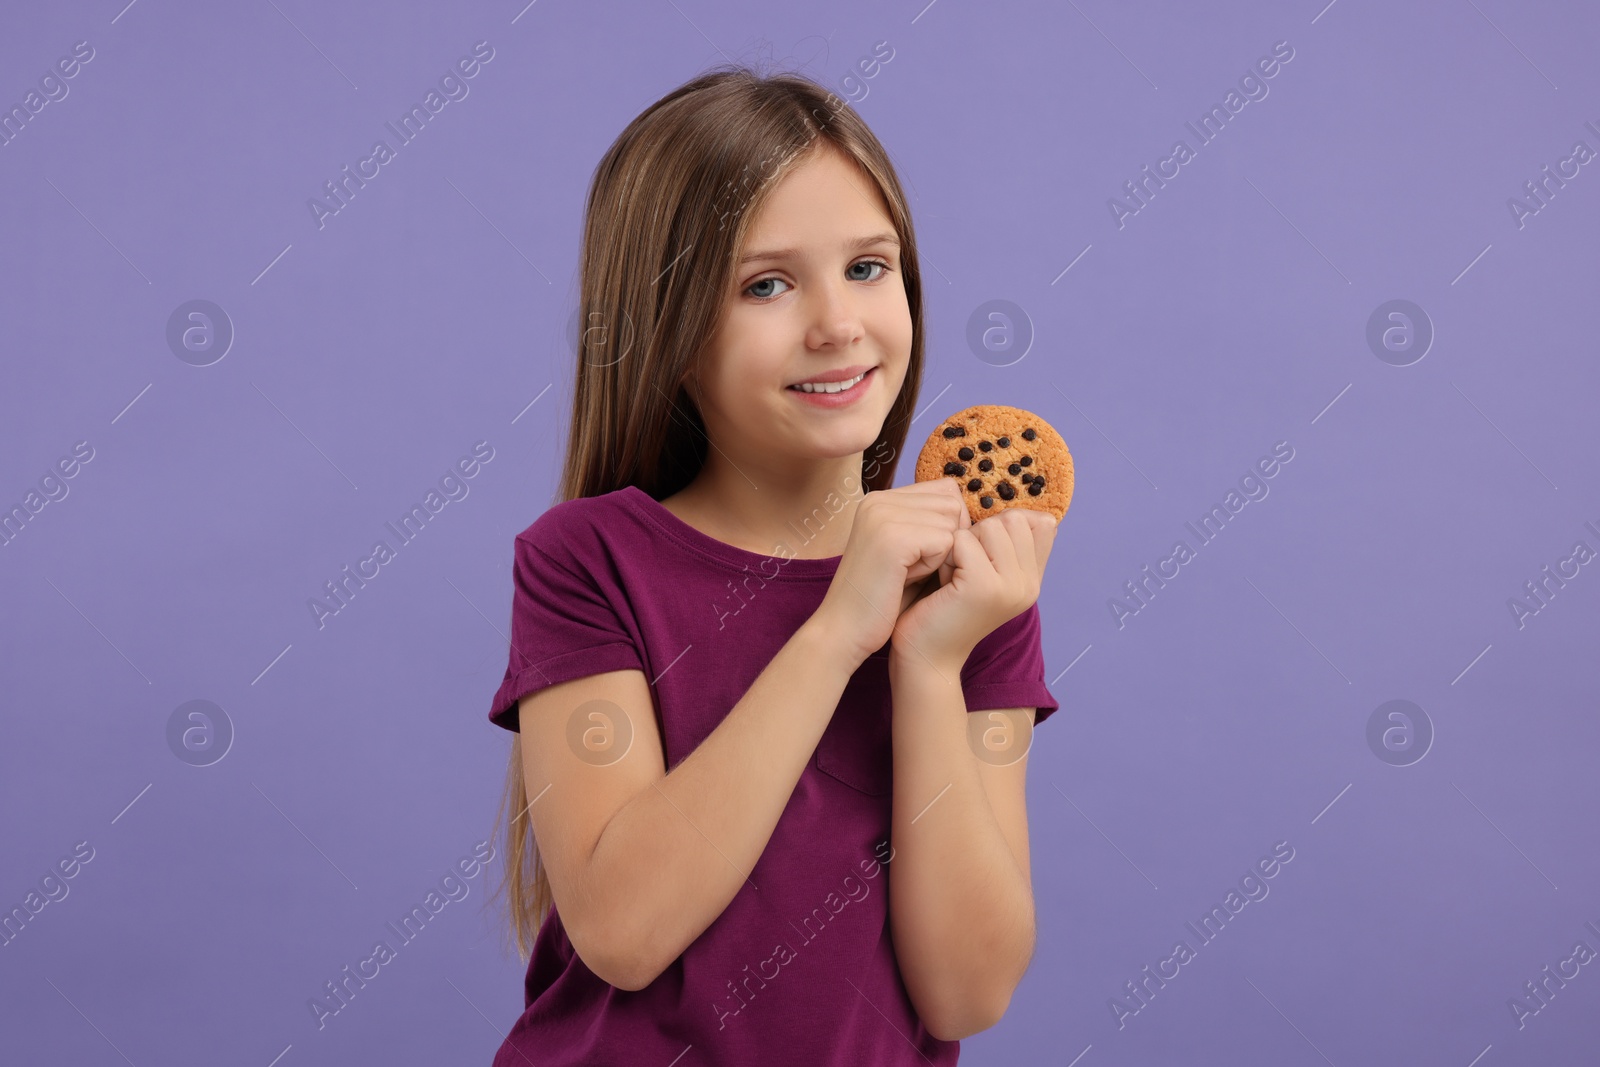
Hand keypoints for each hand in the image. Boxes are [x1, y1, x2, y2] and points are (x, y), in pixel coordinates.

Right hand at [813, 479, 968, 664]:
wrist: (844, 630)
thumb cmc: (879, 597)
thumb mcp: (904, 550)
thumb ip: (927, 523)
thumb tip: (967, 510)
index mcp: (880, 499)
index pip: (945, 490)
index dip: (948, 526)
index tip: (918, 555)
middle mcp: (879, 499)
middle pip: (952, 504)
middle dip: (944, 540)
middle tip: (910, 567)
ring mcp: (884, 515)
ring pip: (951, 523)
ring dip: (939, 555)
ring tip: (906, 573)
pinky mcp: (893, 537)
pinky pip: (946, 542)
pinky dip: (933, 567)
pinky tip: (905, 579)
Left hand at [891, 507, 1058, 668]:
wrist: (925, 657)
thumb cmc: (942, 607)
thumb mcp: (981, 571)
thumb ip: (1002, 543)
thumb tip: (1017, 506)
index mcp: (1033, 578)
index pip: (1036, 521)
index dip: (997, 528)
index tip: (977, 559)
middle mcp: (1030, 584)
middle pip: (1011, 518)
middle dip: (976, 534)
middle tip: (960, 570)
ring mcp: (1012, 586)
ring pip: (988, 526)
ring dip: (960, 545)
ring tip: (952, 577)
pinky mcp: (985, 587)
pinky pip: (963, 540)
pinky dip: (945, 556)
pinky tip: (942, 584)